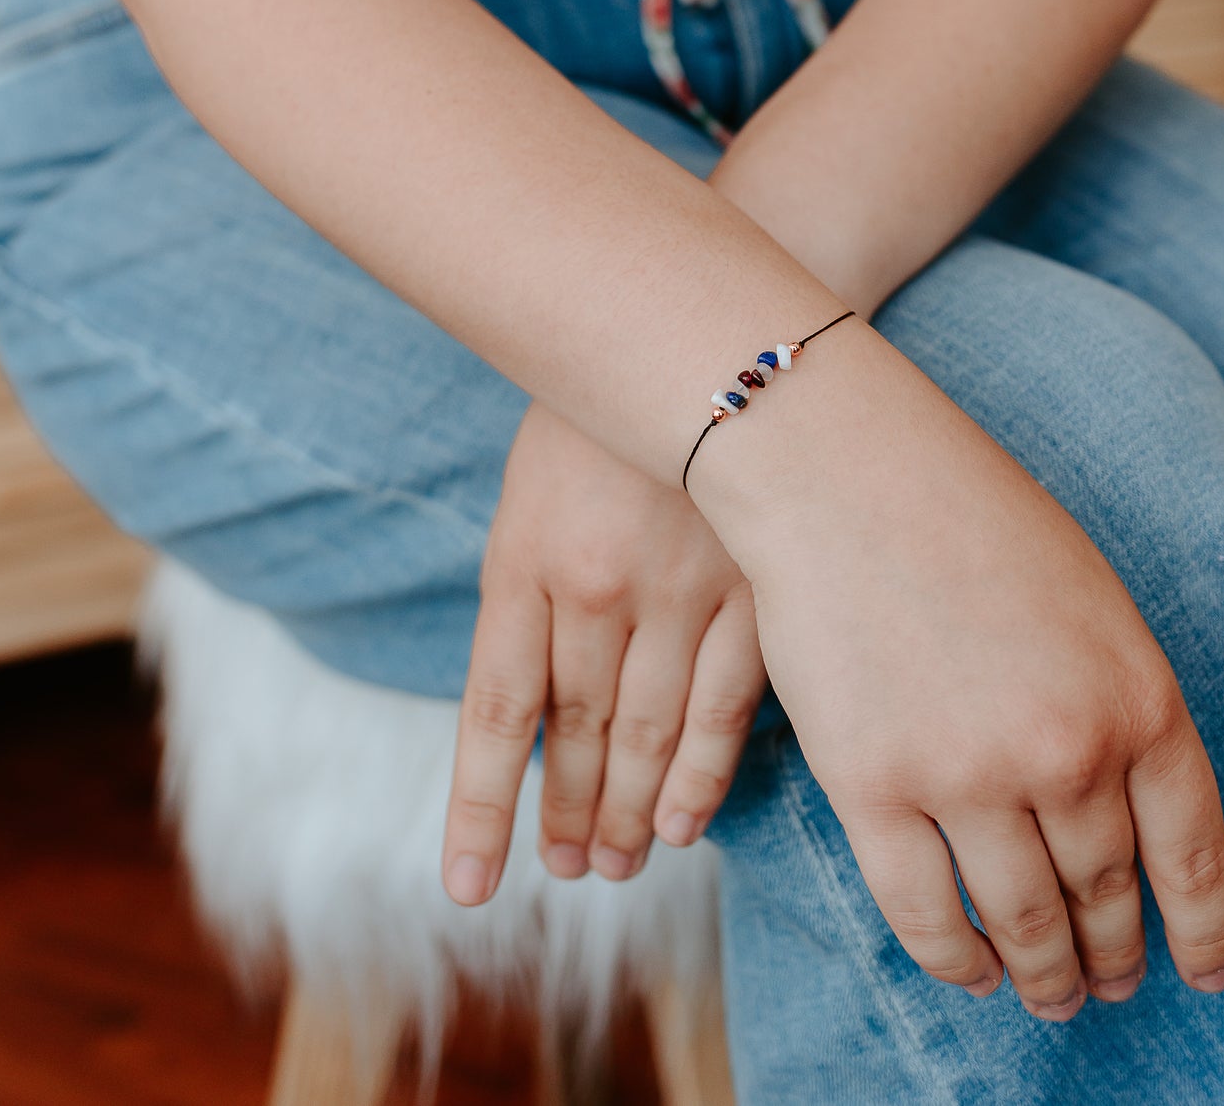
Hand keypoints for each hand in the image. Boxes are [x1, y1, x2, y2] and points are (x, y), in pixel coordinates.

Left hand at [441, 399, 765, 905]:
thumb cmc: (596, 423)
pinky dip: (700, 774)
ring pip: (645, 735)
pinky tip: (682, 823)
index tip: (471, 885)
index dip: (477, 809)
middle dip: (565, 815)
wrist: (702, 337)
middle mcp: (597, 586)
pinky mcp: (752, 589)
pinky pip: (724, 707)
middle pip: (572, 735)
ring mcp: (680, 590)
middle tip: (566, 870)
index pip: (494, 715)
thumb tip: (521, 714)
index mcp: (526, 558)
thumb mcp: (528, 495)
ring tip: (611, 864)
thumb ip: (524, 599)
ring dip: (625, 812)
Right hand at [701, 336, 1223, 1021]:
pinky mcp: (870, 787)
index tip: (1198, 973)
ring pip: (1021, 921)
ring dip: (1038, 974)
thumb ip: (1115, 703)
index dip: (1201, 931)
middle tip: (1106, 986)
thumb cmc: (961, 514)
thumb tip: (1115, 809)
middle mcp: (1065, 751)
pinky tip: (966, 971)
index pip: (1191, 854)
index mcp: (1136, 698)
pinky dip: (951, 959)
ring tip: (1042, 994)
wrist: (842, 474)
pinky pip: (922, 912)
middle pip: (1104, 896)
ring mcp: (965, 775)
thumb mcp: (1088, 599)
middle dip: (1111, 957)